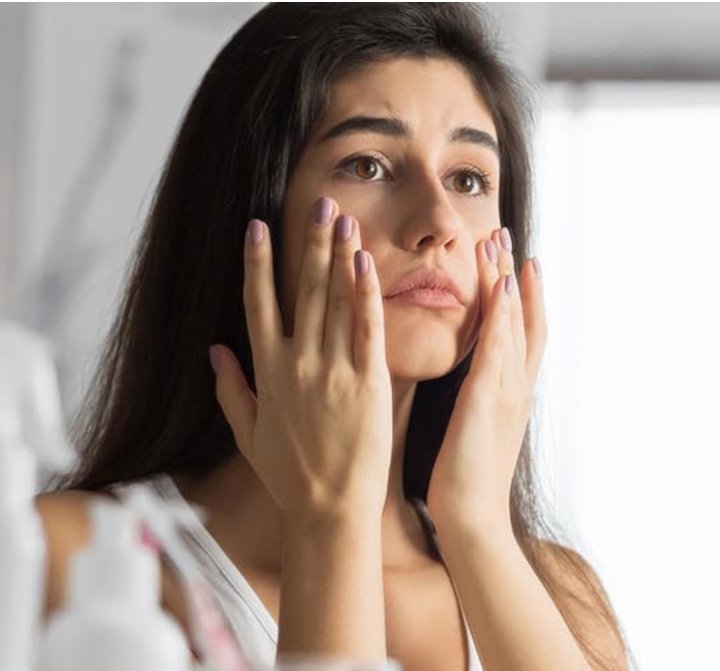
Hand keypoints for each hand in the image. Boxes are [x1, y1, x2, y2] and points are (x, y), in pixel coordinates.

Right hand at [208, 198, 393, 521]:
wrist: (329, 509)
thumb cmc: (290, 476)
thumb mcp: (247, 433)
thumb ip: (230, 389)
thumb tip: (214, 351)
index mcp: (267, 372)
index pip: (258, 304)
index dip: (258, 262)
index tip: (258, 226)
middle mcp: (297, 363)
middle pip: (301, 291)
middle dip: (309, 243)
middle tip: (319, 203)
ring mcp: (332, 371)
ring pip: (333, 302)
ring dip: (337, 256)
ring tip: (343, 217)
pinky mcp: (366, 384)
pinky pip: (365, 330)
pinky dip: (363, 295)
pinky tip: (363, 263)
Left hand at [427, 227, 546, 535]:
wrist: (470, 517)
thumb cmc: (460, 476)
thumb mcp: (467, 423)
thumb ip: (467, 394)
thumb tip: (456, 373)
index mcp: (506, 390)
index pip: (515, 330)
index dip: (514, 293)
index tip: (505, 256)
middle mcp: (513, 384)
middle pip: (521, 317)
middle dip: (513, 274)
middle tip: (502, 233)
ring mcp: (507, 391)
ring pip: (513, 324)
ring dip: (507, 281)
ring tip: (496, 244)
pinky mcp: (490, 401)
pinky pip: (498, 350)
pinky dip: (502, 316)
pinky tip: (498, 289)